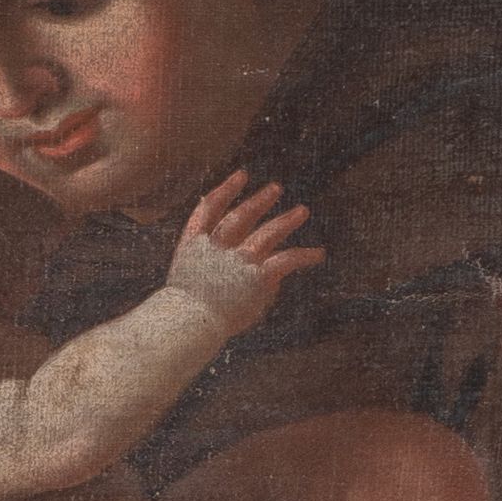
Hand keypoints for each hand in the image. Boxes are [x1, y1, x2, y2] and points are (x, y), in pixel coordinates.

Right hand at [163, 172, 322, 329]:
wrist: (187, 324)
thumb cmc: (183, 319)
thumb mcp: (185, 291)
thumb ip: (212, 278)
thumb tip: (235, 272)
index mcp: (192, 248)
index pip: (207, 211)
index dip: (224, 191)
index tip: (240, 176)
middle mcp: (217, 249)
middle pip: (239, 218)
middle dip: (258, 202)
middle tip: (276, 188)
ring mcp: (238, 260)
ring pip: (266, 234)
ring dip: (285, 221)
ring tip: (303, 211)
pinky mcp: (257, 275)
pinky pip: (286, 260)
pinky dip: (304, 256)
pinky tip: (319, 254)